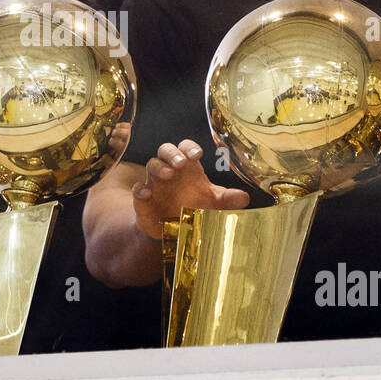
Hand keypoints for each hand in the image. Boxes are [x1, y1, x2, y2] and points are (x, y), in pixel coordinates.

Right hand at [132, 139, 249, 239]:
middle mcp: (170, 171)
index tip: (197, 155)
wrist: (176, 232)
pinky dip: (139, 189)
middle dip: (172, 154)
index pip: (185, 147)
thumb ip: (228, 200)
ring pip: (151, 165)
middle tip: (179, 163)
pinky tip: (147, 194)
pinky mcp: (143, 200)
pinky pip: (137, 189)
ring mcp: (155, 184)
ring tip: (168, 175)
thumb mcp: (214, 204)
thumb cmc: (196, 210)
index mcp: (188, 168)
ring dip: (159, 167)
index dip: (189, 147)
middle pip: (165, 150)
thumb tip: (243, 196)